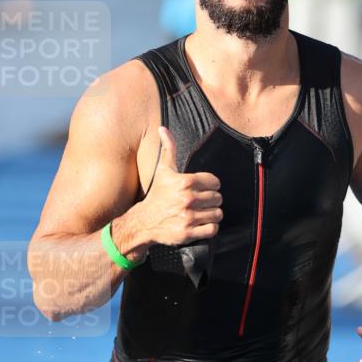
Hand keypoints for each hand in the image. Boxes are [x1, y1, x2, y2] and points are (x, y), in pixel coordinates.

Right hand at [135, 126, 222, 247]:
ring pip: (217, 214)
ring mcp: (188, 217)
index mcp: (185, 182)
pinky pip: (212, 229)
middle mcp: (187, 199)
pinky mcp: (188, 233)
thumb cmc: (157, 194)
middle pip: (218, 198)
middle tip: (200, 202)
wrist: (144, 221)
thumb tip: (163, 128)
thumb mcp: (164, 170)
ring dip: (211, 214)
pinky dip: (209, 228)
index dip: (210, 186)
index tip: (202, 189)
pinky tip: (200, 223)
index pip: (215, 182)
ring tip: (201, 213)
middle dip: (211, 200)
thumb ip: (168, 148)